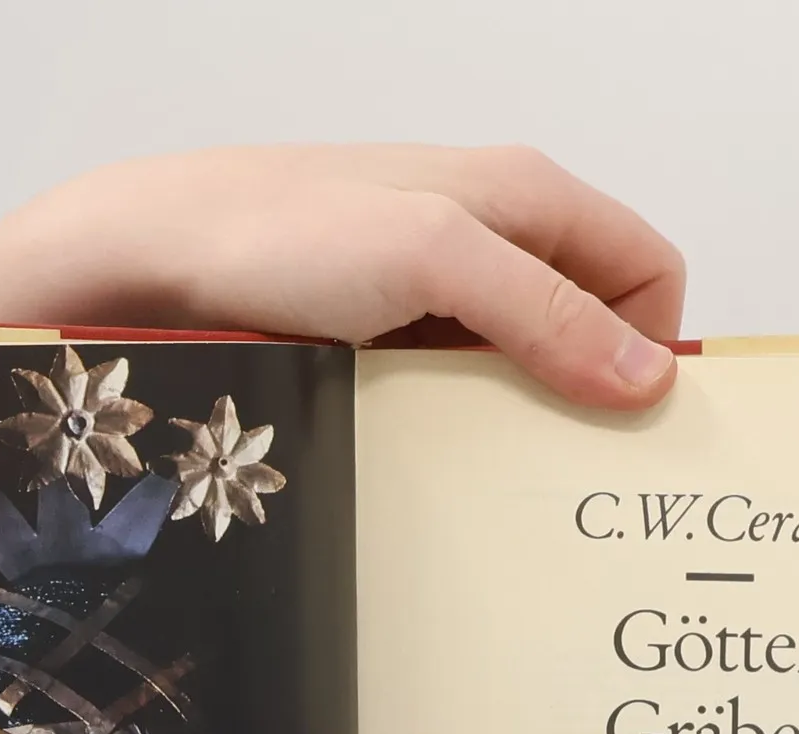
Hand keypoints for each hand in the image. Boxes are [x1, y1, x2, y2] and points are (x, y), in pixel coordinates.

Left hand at [0, 144, 686, 411]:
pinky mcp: (386, 340)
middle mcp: (488, 236)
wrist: (145, 260)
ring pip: (523, 366)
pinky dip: (461, 425)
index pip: (647, 270)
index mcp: (524, 194)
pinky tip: (436, 457)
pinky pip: (457, 390)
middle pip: (590, 325)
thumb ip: (545, 310)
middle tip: (570, 471)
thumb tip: (646, 375)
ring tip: (496, 474)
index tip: (629, 426)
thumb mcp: (434, 259)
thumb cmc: (276, 232)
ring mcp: (434, 292)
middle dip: (592, 393)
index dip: (653, 344)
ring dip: (522, 419)